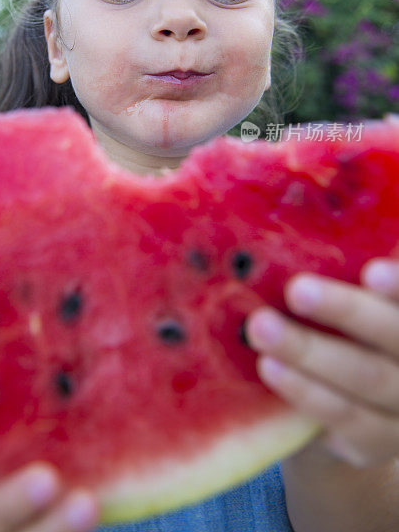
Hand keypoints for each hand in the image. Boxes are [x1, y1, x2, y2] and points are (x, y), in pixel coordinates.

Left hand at [245, 257, 398, 468]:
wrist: (354, 405)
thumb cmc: (349, 326)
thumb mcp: (357, 296)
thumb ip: (345, 267)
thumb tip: (299, 208)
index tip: (370, 271)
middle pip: (394, 333)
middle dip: (346, 311)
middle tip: (297, 290)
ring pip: (367, 377)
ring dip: (311, 352)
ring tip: (262, 327)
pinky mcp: (379, 441)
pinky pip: (346, 417)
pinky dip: (306, 392)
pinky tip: (270, 368)